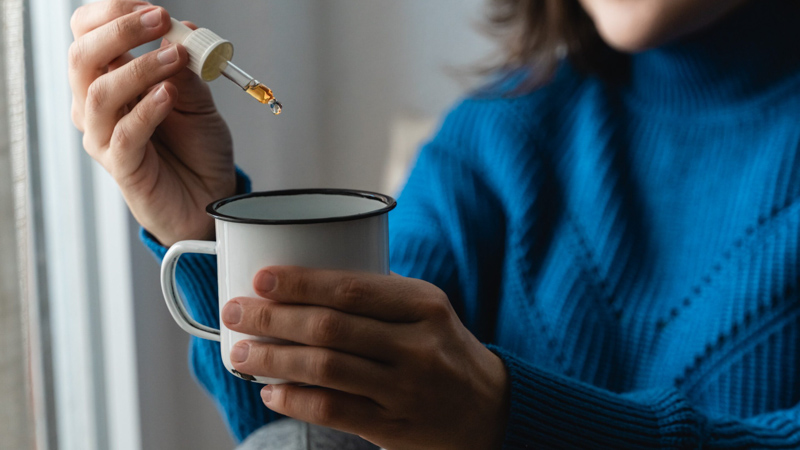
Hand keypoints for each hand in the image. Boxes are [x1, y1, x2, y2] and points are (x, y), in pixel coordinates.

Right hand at [69, 0, 235, 245]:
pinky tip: (168, 95)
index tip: (150, 8)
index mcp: (110, 80)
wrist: (210, 197)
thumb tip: (178, 32)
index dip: (111, 14)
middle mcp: (98, 106)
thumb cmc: (198, 148)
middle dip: (119, 31)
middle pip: (83, 57)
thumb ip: (186, 69)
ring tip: (175, 57)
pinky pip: (123, 134)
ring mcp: (104, 136)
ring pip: (99, 93)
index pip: (87, 35)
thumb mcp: (198, 100)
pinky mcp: (121, 165)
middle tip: (159, 18)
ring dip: (139, 68)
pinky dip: (146, 109)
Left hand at [221, 267, 509, 449]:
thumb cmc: (443, 347)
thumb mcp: (427, 309)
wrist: (488, 408)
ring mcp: (406, 390)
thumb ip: (378, 295)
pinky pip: (334, 411)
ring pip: (326, 370)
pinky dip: (295, 400)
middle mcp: (417, 346)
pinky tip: (270, 391)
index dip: (301, 283)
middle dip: (274, 319)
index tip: (261, 278)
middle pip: (331, 328)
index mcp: (424, 305)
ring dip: (274, 360)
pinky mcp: (393, 426)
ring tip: (240, 353)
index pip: (352, 289)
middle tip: (235, 312)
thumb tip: (301, 280)